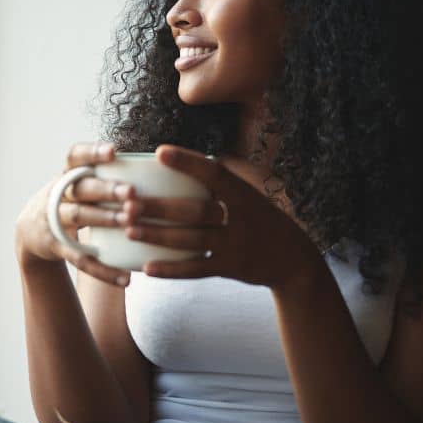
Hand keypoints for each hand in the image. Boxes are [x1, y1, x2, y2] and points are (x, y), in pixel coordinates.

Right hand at [14, 142, 137, 286]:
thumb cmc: (70, 200)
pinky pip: (80, 259)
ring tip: (130, 222)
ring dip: (104, 219)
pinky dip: (103, 270)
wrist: (31, 231)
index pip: (75, 156)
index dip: (92, 152)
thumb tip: (156, 172)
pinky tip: (126, 278)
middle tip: (132, 192)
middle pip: (81, 188)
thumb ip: (104, 176)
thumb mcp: (77, 183)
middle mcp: (58, 194)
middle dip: (106, 190)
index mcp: (66, 174)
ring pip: (79, 217)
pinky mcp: (56, 246)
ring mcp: (54, 219)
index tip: (113, 151)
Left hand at [124, 144, 319, 289]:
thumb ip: (220, 179)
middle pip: (195, 211)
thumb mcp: (248, 194)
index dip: (187, 162)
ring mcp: (236, 245)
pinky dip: (171, 270)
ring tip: (129, 230)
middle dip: (160, 207)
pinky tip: (146, 267)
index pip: (213, 173)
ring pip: (191, 241)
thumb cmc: (258, 218)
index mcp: (243, 193)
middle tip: (128, 203)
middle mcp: (241, 218)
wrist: (293, 260)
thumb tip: (177, 156)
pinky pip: (196, 269)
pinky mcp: (230, 269)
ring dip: (158, 235)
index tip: (159, 152)